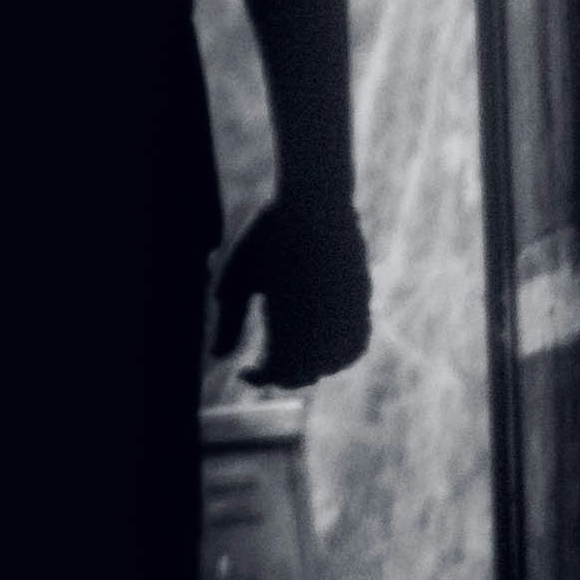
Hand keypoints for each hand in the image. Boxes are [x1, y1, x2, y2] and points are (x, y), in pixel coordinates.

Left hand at [212, 193, 371, 387]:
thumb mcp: (236, 279)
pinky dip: (341, 352)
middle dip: (282, 374)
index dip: (259, 378)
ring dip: (314, 367)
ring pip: (335, 362)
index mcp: (289, 322)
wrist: (314, 201)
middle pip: (305, 373)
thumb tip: (218, 357)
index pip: (277, 372)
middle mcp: (323, 324)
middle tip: (263, 364)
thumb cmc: (267, 237)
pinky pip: (357, 341)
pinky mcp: (361, 298)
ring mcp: (347, 313)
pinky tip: (322, 344)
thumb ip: (228, 321)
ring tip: (293, 355)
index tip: (243, 371)